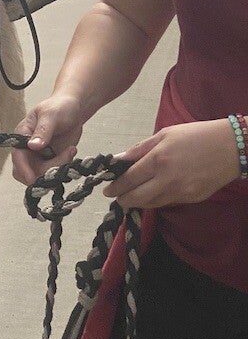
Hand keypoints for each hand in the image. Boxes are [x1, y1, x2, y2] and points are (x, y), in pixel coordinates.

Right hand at [11, 93, 84, 184]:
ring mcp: (39, 157)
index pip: (17, 156)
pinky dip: (63, 167)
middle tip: (62, 159)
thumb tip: (33, 146)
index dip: (23, 169)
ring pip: (42, 175)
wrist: (74, 110)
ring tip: (71, 150)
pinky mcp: (51, 161)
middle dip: (43, 172)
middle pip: (26, 172)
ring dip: (57, 168)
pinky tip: (71, 151)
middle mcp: (27, 149)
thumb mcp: (51, 115)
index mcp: (22, 135)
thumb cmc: (59, 107)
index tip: (32, 179)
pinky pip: (54, 173)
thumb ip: (42, 130)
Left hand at [104, 119, 241, 209]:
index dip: (115, 187)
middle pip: (137, 198)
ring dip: (138, 202)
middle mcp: (167, 179)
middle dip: (123, 200)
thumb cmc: (196, 135)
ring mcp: (181, 192)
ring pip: (152, 204)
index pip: (129, 179)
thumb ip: (140, 149)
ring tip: (131, 197)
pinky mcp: (192, 199)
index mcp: (158, 160)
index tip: (107, 190)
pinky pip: (168, 202)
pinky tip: (152, 194)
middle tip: (116, 198)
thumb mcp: (165, 134)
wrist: (230, 147)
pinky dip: (156, 200)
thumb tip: (120, 159)